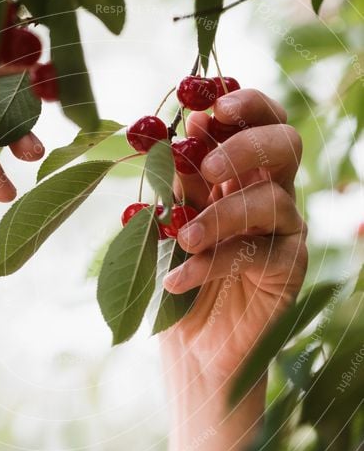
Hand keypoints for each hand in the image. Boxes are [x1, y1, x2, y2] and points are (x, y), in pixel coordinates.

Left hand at [159, 89, 307, 450]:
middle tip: (206, 165)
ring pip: (273, 201)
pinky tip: (177, 278)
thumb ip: (172, 184)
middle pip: (285, 145)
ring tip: (180, 235)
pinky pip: (258, 255)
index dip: (243, 104)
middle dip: (246, 145)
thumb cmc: (174, 275)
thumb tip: (172, 133)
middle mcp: (269, 193)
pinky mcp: (287, 271)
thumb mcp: (163, 223)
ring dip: (221, 214)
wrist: (190, 347)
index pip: (257, 120)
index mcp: (240, 172)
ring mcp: (283, 232)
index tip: (208, 103)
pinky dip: (212, 263)